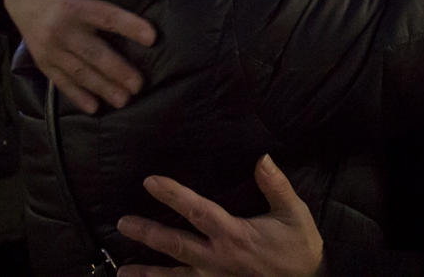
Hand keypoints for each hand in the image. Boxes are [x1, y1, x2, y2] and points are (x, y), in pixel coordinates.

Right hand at [4, 0, 156, 112]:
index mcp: (75, 4)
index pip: (107, 17)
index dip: (130, 26)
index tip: (152, 37)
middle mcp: (62, 29)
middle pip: (94, 53)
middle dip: (117, 70)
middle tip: (140, 84)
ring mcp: (51, 48)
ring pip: (80, 72)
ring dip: (102, 87)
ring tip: (125, 100)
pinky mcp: (44, 61)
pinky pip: (62, 82)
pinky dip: (77, 96)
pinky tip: (95, 108)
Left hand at [116, 155, 322, 276]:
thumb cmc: (300, 248)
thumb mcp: (293, 213)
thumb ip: (275, 185)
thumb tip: (262, 158)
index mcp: (235, 235)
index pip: (197, 211)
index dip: (173, 195)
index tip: (151, 182)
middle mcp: (220, 259)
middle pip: (175, 245)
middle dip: (147, 234)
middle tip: (122, 224)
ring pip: (176, 276)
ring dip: (149, 274)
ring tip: (123, 271)